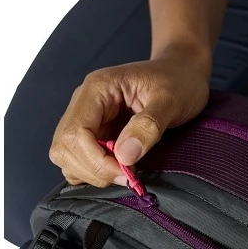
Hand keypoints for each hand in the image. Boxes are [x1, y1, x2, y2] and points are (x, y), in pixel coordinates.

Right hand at [49, 45, 210, 185]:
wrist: (182, 73)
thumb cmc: (178, 81)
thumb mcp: (170, 100)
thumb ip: (148, 126)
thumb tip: (124, 155)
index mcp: (97, 89)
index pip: (75, 133)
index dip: (96, 161)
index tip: (126, 173)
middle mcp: (84, 102)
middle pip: (65, 148)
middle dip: (94, 169)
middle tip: (128, 175)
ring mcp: (86, 118)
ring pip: (67, 157)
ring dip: (93, 172)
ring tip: (125, 171)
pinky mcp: (93, 132)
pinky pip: (79, 159)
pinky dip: (94, 171)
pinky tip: (119, 168)